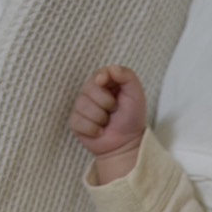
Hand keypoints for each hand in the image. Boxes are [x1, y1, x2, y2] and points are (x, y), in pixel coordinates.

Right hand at [69, 65, 146, 179]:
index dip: (103, 78)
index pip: (98, 74)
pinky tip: (99, 132)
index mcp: (105, 83)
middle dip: (106, 102)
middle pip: (89, 88)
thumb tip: (111, 68)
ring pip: (83, 105)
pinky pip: (78, 121)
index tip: (110, 87)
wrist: (126, 143)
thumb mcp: (136, 94)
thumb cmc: (131, 118)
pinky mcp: (75, 122)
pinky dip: (93, 129)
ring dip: (100, 118)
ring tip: (107, 122)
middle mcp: (91, 93)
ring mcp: (81, 107)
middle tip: (114, 110)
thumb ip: (128, 76)